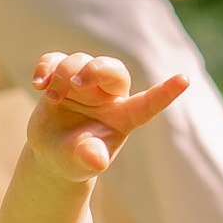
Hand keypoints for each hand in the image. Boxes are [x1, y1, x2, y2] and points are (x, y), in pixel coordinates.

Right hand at [23, 52, 188, 181]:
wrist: (52, 153)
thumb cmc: (75, 159)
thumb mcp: (82, 163)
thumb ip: (90, 158)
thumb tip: (97, 160)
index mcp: (124, 117)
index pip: (148, 104)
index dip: (166, 93)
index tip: (185, 80)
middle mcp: (107, 96)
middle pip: (113, 69)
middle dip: (96, 69)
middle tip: (77, 81)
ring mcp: (84, 84)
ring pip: (79, 61)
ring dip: (62, 75)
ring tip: (50, 98)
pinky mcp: (61, 77)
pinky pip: (56, 59)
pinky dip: (46, 66)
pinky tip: (38, 83)